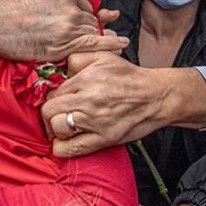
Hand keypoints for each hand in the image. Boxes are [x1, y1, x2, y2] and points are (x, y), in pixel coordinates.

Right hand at [0, 0, 128, 61]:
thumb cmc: (11, 2)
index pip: (86, 6)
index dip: (85, 15)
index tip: (82, 22)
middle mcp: (71, 9)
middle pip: (91, 20)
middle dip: (92, 27)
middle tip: (96, 33)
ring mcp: (68, 29)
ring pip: (92, 33)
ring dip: (101, 37)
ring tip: (114, 41)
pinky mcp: (63, 47)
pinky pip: (93, 46)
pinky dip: (110, 45)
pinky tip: (122, 44)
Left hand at [42, 53, 205, 156]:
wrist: (156, 96)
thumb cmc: (131, 77)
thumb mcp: (105, 57)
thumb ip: (79, 58)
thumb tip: (61, 67)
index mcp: (86, 79)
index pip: (53, 92)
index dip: (53, 97)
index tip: (58, 101)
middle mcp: (88, 100)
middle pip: (49, 110)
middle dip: (49, 113)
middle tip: (56, 114)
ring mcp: (95, 122)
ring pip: (56, 128)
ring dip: (55, 129)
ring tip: (62, 127)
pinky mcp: (103, 139)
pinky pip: (71, 148)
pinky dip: (61, 147)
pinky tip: (63, 142)